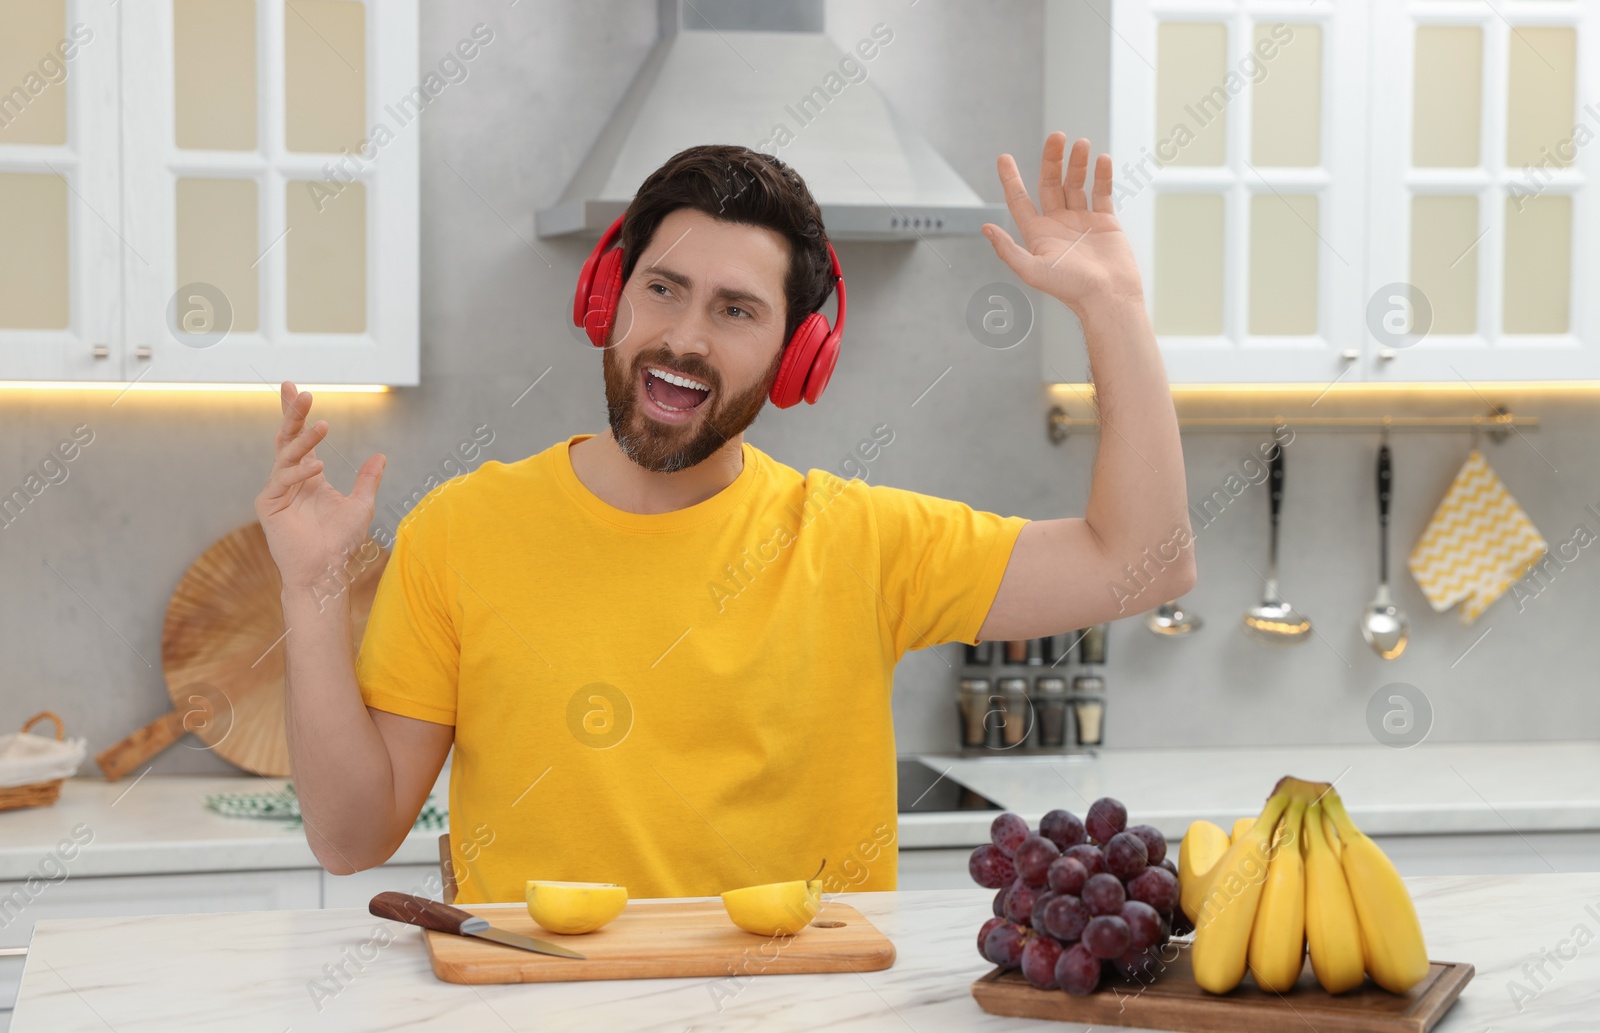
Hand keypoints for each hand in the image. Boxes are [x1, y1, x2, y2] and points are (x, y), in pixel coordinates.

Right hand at [254, 381, 385, 590]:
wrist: (326, 571)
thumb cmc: (341, 542)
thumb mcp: (361, 505)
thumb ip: (368, 480)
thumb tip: (381, 456)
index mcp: (308, 475)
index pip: (301, 439)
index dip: (296, 414)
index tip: (293, 388)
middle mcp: (290, 478)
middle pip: (287, 438)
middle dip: (292, 414)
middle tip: (300, 391)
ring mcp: (277, 490)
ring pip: (286, 454)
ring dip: (304, 438)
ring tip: (324, 425)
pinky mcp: (268, 504)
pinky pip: (283, 479)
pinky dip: (300, 472)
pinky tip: (318, 469)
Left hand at [983, 133, 1143, 314]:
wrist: (1108, 297)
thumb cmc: (1071, 288)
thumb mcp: (1032, 270)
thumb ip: (1008, 250)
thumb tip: (986, 229)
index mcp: (1038, 234)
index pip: (1020, 201)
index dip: (1011, 179)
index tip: (1003, 157)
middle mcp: (1058, 224)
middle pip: (1050, 184)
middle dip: (1051, 160)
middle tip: (1055, 137)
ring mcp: (1081, 220)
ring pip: (1076, 183)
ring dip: (1077, 163)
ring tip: (1081, 144)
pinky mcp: (1105, 221)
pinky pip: (1102, 192)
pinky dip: (1101, 175)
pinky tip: (1100, 159)